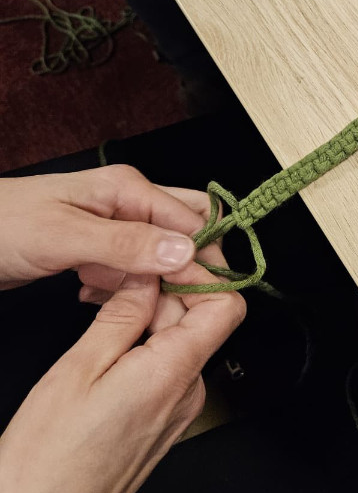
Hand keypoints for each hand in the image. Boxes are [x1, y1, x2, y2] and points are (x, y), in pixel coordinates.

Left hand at [0, 166, 210, 290]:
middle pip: (185, 230)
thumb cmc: (3, 226)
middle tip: (175, 302)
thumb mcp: (65, 236)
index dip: (202, 258)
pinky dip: (123, 286)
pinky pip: (130, 268)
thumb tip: (185, 253)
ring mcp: (113, 225)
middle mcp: (128, 203)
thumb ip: (126, 244)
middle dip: (187, 268)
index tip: (201, 296)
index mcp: (129, 189)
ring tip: (128, 303)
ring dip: (151, 282)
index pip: (193, 220)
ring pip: (159, 254)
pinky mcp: (97, 247)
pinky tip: (96, 297)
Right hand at [0, 258, 244, 492]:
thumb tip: (148, 276)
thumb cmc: (46, 464)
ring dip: (154, 313)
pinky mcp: (159, 426)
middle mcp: (187, 394)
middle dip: (170, 286)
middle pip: (202, 319)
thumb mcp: (78, 369)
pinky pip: (167, 368)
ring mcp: (176, 413)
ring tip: (109, 297)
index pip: (226, 305)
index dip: (206, 271)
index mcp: (173, 373)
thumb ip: (121, 316)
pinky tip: (111, 334)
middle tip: (126, 267)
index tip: (174, 251)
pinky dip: (146, 343)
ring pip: (182, 342)